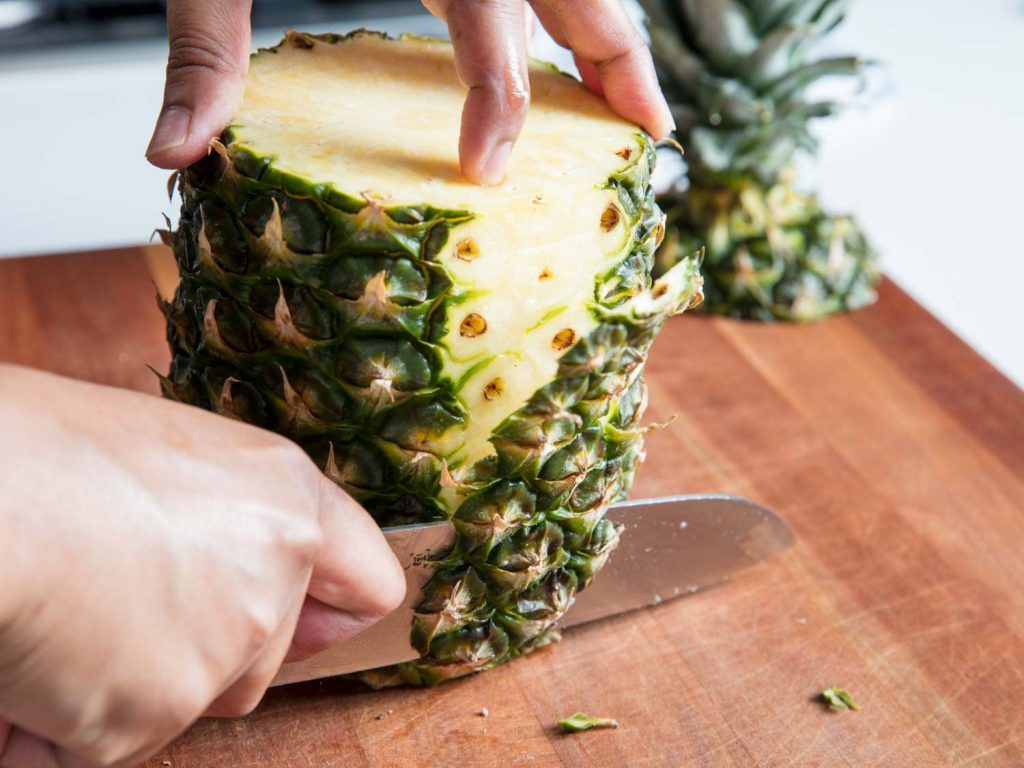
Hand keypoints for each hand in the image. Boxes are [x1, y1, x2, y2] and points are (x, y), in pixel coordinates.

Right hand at [0, 365, 404, 766]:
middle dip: (201, 655)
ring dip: (127, 686)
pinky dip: (59, 725)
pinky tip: (27, 660)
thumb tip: (220, 566)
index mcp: (283, 497)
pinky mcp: (150, 716)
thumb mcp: (160, 452)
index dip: (334, 612)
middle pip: (264, 662)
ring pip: (186, 704)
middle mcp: (275, 574)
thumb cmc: (39, 450)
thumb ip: (221, 516)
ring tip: (60, 618)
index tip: (314, 627)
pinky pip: (104, 746)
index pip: (369, 582)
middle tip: (114, 602)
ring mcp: (221, 651)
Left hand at [145, 0, 672, 183]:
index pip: (493, 26)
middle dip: (621, 63)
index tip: (485, 170)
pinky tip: (559, 46)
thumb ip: (202, 45)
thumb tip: (172, 152)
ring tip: (633, 97)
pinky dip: (560, 8)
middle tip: (652, 133)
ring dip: (608, 34)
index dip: (498, 105)